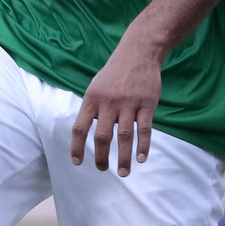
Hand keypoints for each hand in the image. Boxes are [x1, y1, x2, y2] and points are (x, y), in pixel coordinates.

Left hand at [71, 34, 162, 175]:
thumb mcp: (96, 86)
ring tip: (124, 173)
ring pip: (125, 136)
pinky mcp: (147, 104)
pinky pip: (145, 129)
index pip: (80, 128)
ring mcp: (129, 104)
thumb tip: (86, 132)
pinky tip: (141, 159)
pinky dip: (143, 146)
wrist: (139, 52)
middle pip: (102, 136)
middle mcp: (109, 103)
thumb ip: (92, 108)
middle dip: (102, 157)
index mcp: (92, 99)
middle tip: (103, 170)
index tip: (77, 162)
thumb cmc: (115, 72)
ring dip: (124, 158)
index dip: (77, 147)